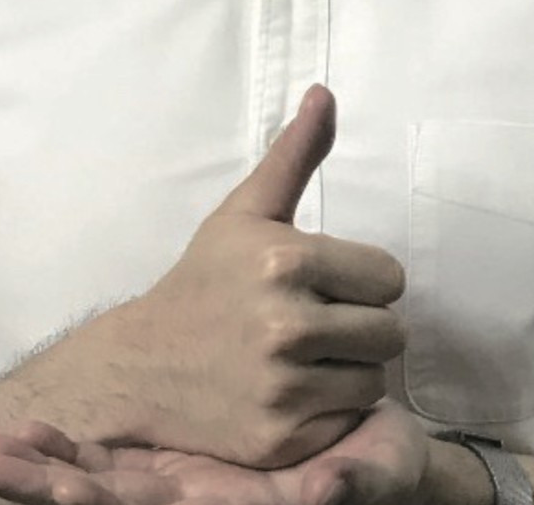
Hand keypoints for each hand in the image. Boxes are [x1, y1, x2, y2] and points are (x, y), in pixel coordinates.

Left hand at [0, 398, 430, 504]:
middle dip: (45, 491)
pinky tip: (33, 438)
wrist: (372, 455)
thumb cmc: (378, 469)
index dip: (108, 501)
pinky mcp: (174, 465)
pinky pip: (112, 463)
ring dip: (41, 474)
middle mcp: (192, 502)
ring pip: (97, 485)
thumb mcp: (375, 473)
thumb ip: (351, 484)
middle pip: (108, 502)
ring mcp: (177, 487)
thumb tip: (326, 491)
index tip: (64, 493)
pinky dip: (70, 455)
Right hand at [111, 84, 409, 469]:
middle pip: (391, 332)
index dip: (362, 281)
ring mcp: (283, 389)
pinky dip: (328, 413)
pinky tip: (289, 395)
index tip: (323, 285)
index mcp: (286, 262)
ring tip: (301, 359)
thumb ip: (295, 155)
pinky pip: (348, 422)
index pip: (390, 278)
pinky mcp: (282, 439)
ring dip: (348, 370)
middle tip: (313, 324)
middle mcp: (286, 327)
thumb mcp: (246, 213)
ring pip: (374, 379)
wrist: (142, 367)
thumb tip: (326, 92)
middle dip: (360, 327)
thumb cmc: (204, 282)